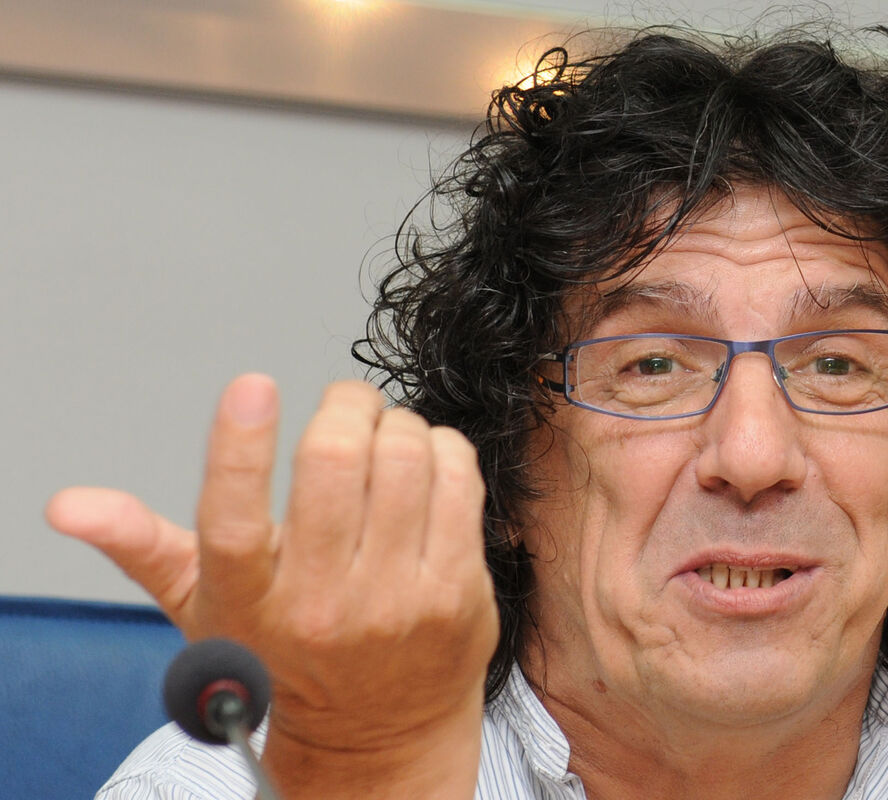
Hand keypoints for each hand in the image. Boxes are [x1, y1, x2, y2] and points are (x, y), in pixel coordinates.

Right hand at [46, 374, 498, 797]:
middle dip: (344, 406)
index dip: (240, 445)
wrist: (378, 729)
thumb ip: (143, 544)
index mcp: (250, 598)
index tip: (252, 386)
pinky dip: (444, 448)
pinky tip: (428, 462)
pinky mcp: (457, 591)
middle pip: (334, 462)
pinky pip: (459, 479)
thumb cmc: (287, 652)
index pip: (234, 517)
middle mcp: (323, 602)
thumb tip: (70, 505)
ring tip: (384, 435)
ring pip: (406, 457)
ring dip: (397, 423)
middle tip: (344, 407)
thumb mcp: (208, 605)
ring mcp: (397, 600)